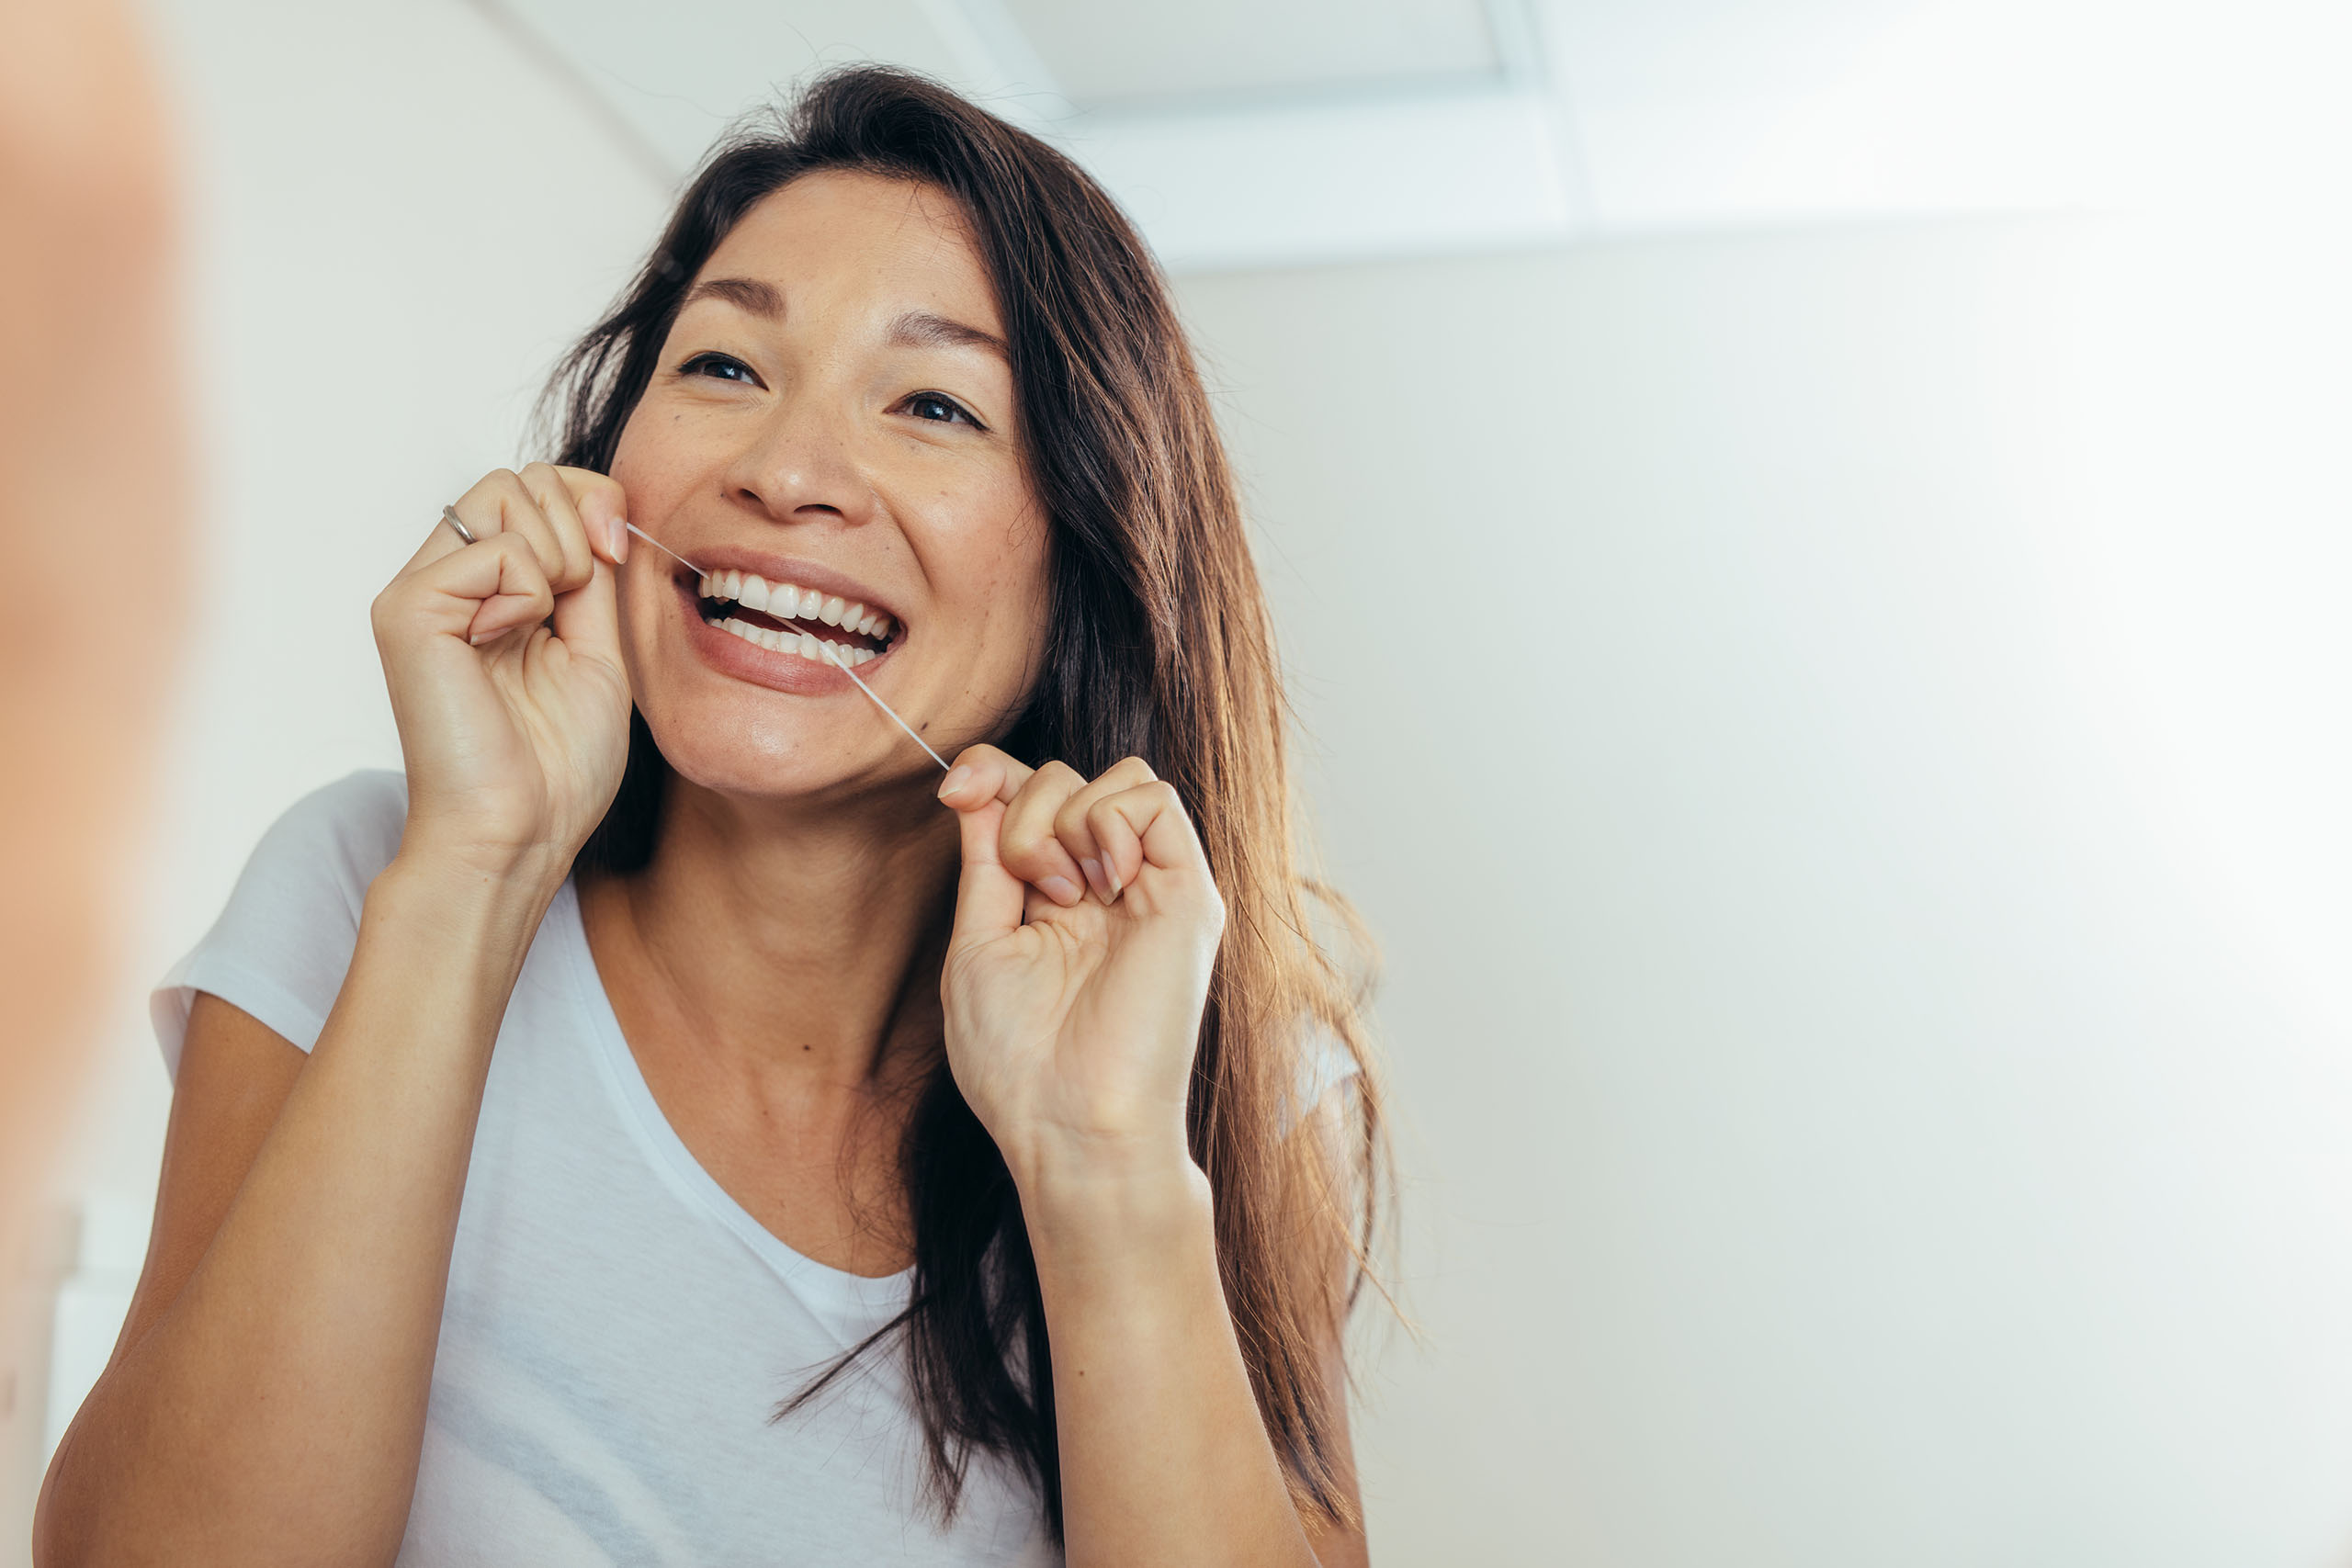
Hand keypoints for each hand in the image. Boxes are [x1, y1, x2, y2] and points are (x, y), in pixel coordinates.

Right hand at [371, 464, 632, 884]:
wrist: (519, 834)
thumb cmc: (556, 766)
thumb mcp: (597, 650)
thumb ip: (592, 575)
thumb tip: (599, 507)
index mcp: (488, 591)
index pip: (536, 487)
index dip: (590, 501)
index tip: (616, 555)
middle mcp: (445, 581)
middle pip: (519, 476)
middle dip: (576, 525)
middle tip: (575, 604)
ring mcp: (420, 592)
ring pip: (503, 491)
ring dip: (556, 557)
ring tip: (539, 629)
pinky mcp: (407, 610)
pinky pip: (494, 548)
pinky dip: (528, 592)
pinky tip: (505, 644)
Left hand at [937, 747, 1225, 1199]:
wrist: (1074, 1125)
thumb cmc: (1019, 1062)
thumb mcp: (979, 943)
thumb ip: (985, 859)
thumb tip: (976, 783)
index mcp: (1054, 898)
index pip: (1029, 793)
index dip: (990, 772)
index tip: (955, 791)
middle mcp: (1106, 886)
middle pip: (1064, 776)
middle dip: (1022, 811)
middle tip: (1029, 890)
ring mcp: (1150, 887)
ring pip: (1116, 775)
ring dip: (1066, 819)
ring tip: (1066, 895)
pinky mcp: (1188, 895)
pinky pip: (1154, 798)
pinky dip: (1111, 820)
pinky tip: (1102, 882)